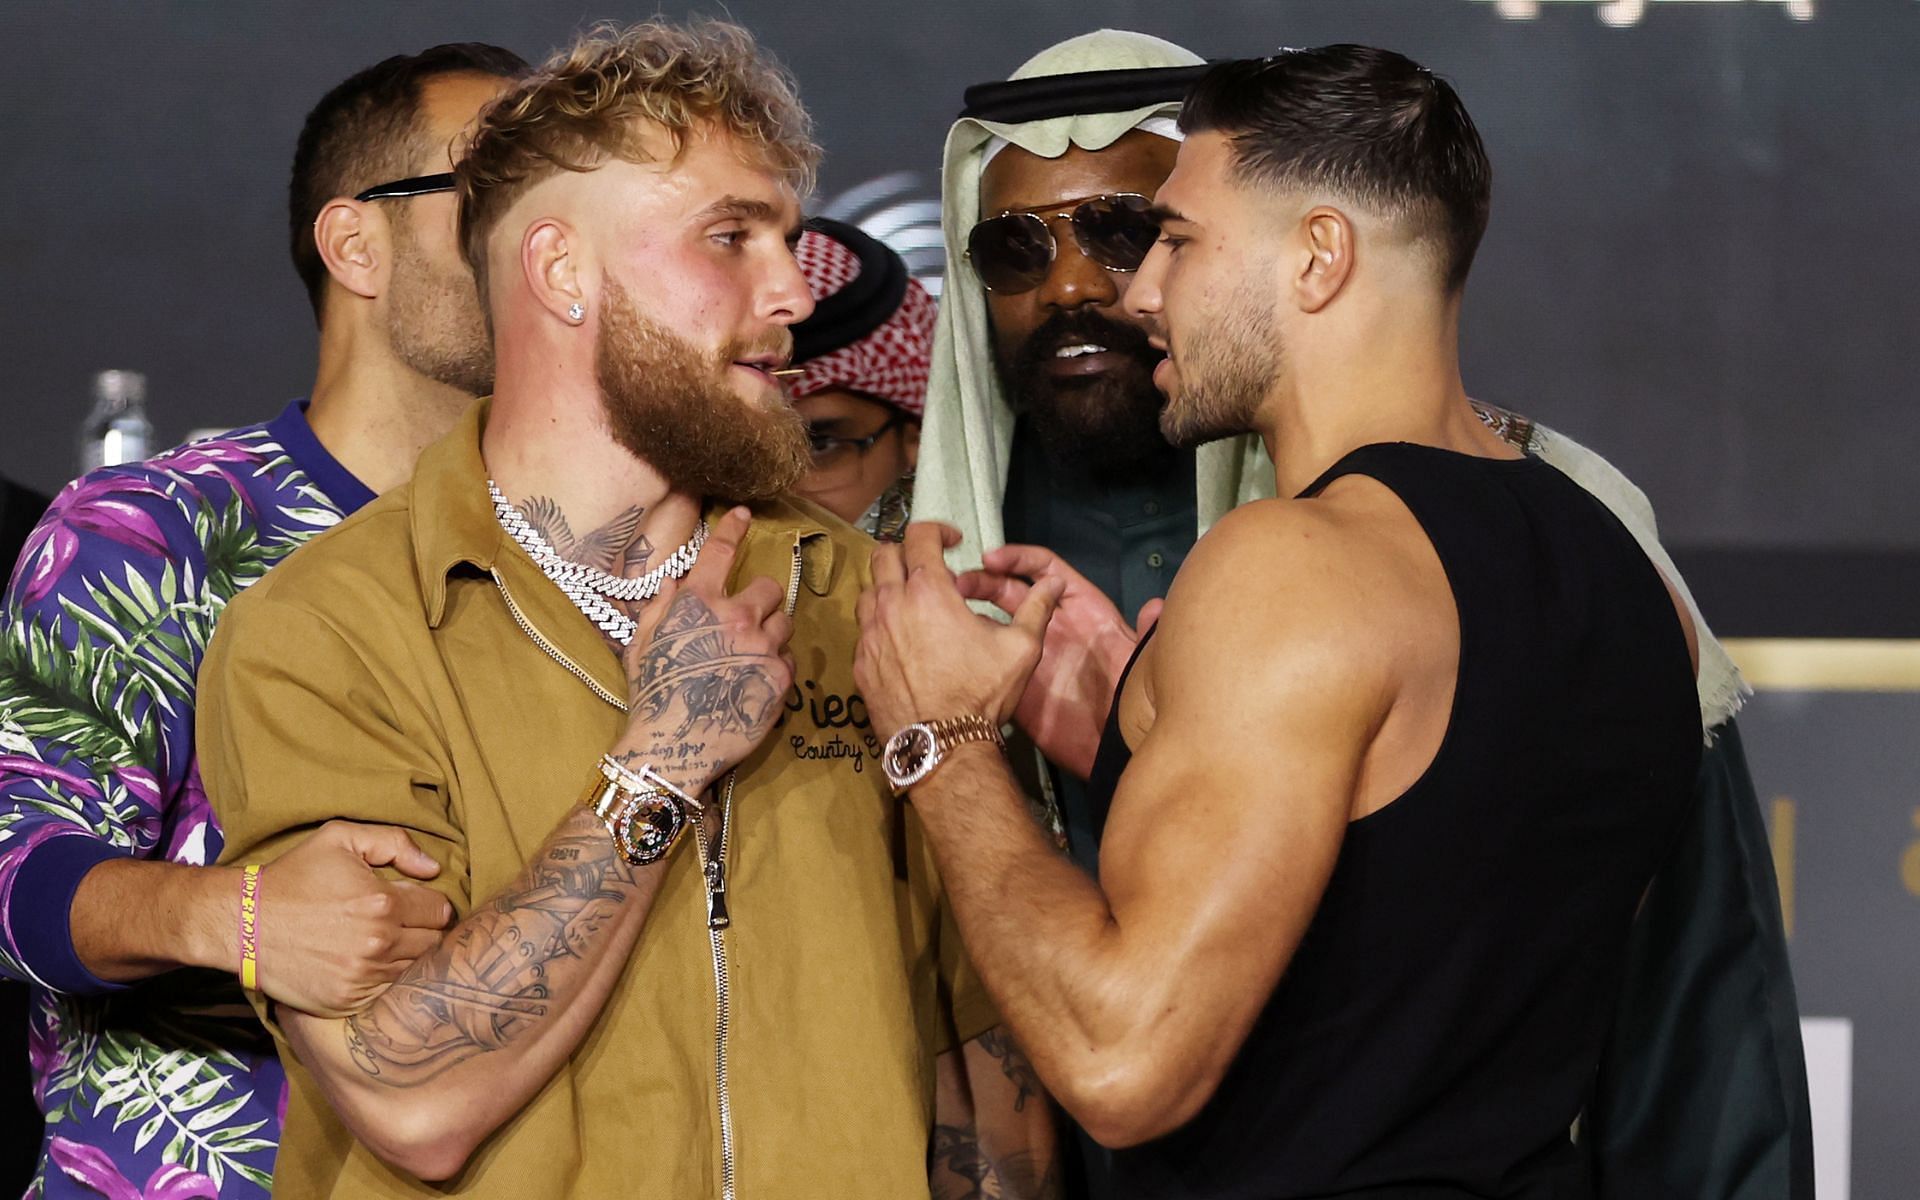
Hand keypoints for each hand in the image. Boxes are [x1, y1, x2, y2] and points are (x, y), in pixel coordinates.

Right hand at [254, 820, 452, 1017]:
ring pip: (413, 969)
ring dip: (406, 955)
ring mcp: (362, 977)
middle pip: (432, 943)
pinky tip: (366, 963)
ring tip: (382, 942)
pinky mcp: (347, 1001)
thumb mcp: (340, 839)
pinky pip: (387, 993)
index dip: (430, 904)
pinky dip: (384, 979)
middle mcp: (377, 944)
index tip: (415, 902)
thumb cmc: (293, 877)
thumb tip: (432, 869)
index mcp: (382, 904)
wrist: (242, 923)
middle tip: (401, 923)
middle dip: (423, 930)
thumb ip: (394, 843)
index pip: (440, 910)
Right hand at [612, 506, 795, 793]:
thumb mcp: (642, 645)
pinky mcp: (780, 678)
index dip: (734, 528)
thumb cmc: (652, 695)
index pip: (720, 552)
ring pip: (785, 622)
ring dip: (772, 631)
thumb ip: (660, 609)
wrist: (674, 747)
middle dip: (762, 599)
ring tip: (752, 652)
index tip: (745, 516)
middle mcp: (736, 618)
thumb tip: (674, 583)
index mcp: (699, 603)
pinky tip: (756, 679)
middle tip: (749, 618)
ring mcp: (763, 648)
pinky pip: (789, 658)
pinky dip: (777, 664)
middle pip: (770, 588)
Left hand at [855, 522, 1063, 738]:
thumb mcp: (1022, 648)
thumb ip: (1036, 609)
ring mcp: (870, 635)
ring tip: (913, 605)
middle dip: (907, 553)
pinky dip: (880, 624)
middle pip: (883, 555)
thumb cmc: (982, 693)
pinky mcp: (860, 663)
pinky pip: (864, 630)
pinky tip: (901, 642)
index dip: (938, 530)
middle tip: (929, 568)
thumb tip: (1055, 584)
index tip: (953, 541)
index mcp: (929, 590)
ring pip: (868, 591)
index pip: (919, 535)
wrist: (943, 746)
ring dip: (889, 588)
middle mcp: (891, 604)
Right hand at [959, 544, 1161, 780]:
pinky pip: (988, 655)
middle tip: (959, 583)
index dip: (1019, 558)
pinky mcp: (1015, 679)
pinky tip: (950, 641)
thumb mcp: (1142, 663)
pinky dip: (969, 644)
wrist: (1112, 751)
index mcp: (1083, 610)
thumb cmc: (1129, 702)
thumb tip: (1157, 608)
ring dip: (970, 609)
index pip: (1046, 569)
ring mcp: (1032, 652)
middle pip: (1011, 589)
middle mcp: (1054, 625)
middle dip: (983, 580)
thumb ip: (1147, 634)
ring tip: (946, 607)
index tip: (993, 558)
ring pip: (994, 618)